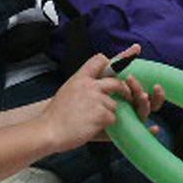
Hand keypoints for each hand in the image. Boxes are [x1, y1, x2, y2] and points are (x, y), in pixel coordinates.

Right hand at [41, 45, 162, 151]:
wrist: (48, 131)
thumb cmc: (56, 115)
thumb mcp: (68, 90)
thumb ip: (85, 85)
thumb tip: (100, 84)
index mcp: (80, 78)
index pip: (100, 60)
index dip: (116, 58)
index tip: (134, 50)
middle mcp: (90, 85)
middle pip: (116, 82)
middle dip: (124, 90)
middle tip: (127, 97)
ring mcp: (96, 99)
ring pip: (115, 104)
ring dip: (109, 113)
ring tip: (91, 120)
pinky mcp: (101, 114)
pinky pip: (113, 118)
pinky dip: (106, 125)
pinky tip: (92, 127)